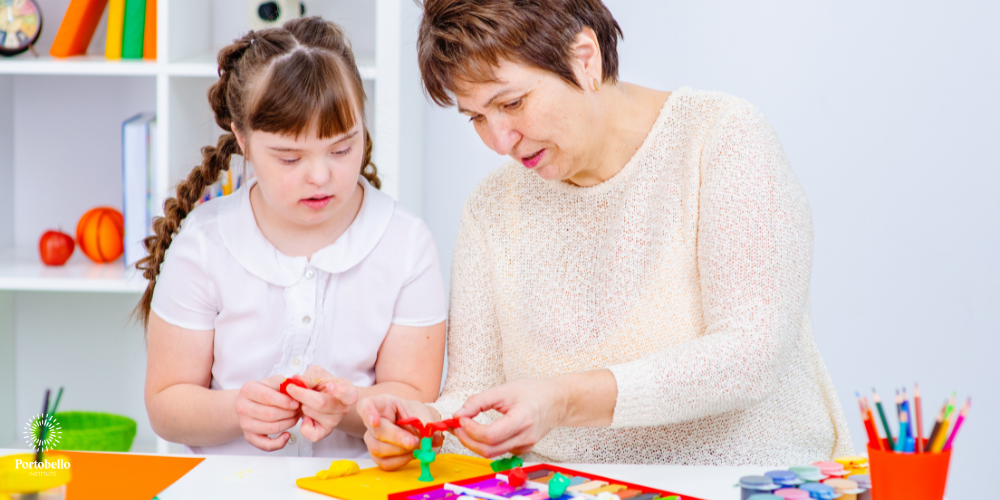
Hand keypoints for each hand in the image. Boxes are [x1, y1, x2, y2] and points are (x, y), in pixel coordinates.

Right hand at [236, 375, 301, 451]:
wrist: (250, 403)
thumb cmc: (265, 391)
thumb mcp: (274, 381)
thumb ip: (286, 384)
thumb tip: (298, 390)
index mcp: (247, 390)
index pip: (267, 397)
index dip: (285, 401)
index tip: (296, 403)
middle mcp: (242, 407)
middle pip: (270, 414)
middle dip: (289, 413)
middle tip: (298, 410)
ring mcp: (245, 423)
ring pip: (271, 428)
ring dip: (288, 424)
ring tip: (295, 418)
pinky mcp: (249, 437)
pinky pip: (266, 445)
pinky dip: (279, 442)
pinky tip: (287, 434)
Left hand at [285, 365, 358, 442]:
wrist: (324, 399)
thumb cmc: (323, 385)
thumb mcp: (318, 375)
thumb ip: (309, 376)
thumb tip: (297, 380)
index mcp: (347, 391)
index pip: (348, 395)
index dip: (340, 392)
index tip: (330, 385)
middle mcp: (344, 408)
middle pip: (320, 403)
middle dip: (302, 395)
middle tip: (291, 388)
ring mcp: (335, 421)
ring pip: (309, 413)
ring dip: (301, 406)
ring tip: (305, 402)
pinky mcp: (325, 432)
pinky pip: (310, 433)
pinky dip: (303, 425)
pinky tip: (306, 417)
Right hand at [357, 394, 441, 470]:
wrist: (413, 423)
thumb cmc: (412, 414)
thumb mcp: (420, 411)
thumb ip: (425, 423)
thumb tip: (431, 437)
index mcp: (380, 404)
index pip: (365, 406)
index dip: (368, 414)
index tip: (375, 421)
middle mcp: (371, 422)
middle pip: (376, 432)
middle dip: (397, 438)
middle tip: (414, 441)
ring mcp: (371, 440)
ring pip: (378, 449)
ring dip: (401, 451)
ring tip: (416, 447)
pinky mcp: (377, 456)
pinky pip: (385, 463)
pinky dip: (401, 461)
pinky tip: (412, 454)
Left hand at [451, 378, 568, 457]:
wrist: (556, 401)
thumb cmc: (533, 392)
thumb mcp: (504, 390)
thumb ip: (479, 401)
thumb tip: (457, 415)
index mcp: (522, 420)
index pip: (491, 435)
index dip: (471, 430)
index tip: (460, 419)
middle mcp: (525, 437)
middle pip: (489, 450)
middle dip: (467, 440)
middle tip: (456, 427)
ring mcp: (525, 446)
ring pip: (492, 454)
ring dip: (473, 443)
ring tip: (463, 428)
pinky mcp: (522, 449)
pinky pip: (499, 452)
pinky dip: (484, 444)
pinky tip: (478, 432)